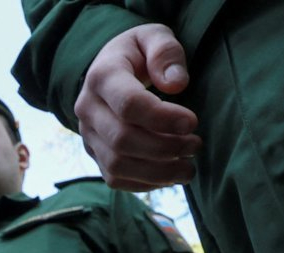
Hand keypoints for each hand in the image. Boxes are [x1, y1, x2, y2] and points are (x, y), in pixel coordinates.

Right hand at [75, 24, 200, 189]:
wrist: (111, 71)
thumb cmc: (139, 54)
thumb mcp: (153, 37)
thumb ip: (166, 52)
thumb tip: (175, 84)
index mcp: (102, 76)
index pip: (128, 104)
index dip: (163, 118)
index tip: (193, 122)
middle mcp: (87, 108)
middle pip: (122, 140)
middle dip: (165, 148)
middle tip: (196, 144)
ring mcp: (88, 135)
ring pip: (117, 166)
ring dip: (158, 172)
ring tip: (189, 167)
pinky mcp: (95, 154)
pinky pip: (116, 179)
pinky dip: (146, 183)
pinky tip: (171, 175)